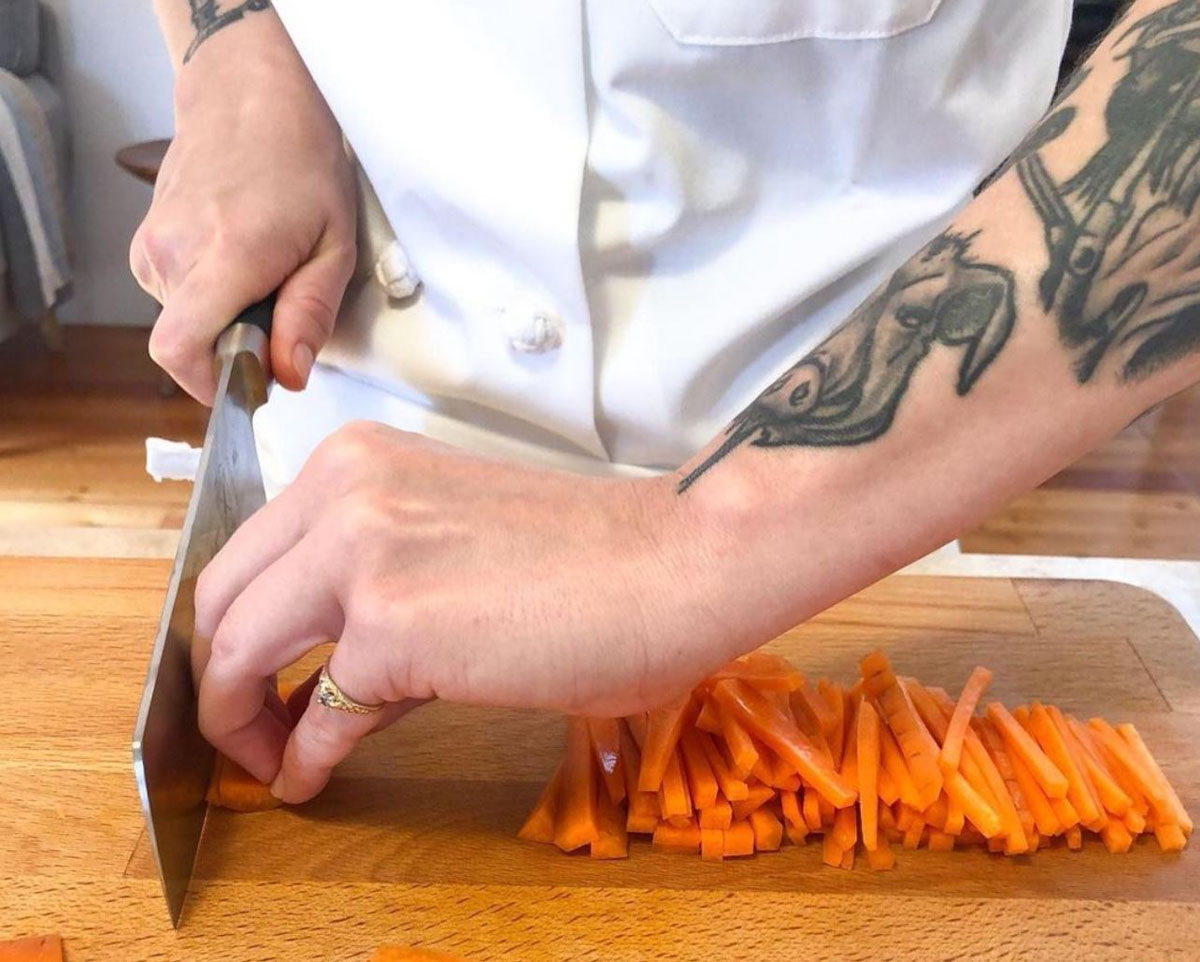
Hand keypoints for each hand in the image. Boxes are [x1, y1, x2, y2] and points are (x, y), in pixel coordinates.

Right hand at [130, 33, 355, 402]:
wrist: (248, 97)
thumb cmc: (301, 163)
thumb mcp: (333, 245)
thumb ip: (310, 314)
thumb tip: (290, 376)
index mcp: (224, 256)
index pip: (179, 349)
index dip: (211, 384)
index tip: (249, 384)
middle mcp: (174, 252)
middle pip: (191, 342)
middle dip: (237, 345)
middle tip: (281, 304)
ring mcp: (151, 244)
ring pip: (185, 319)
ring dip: (225, 315)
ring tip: (263, 269)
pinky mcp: (145, 241)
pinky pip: (177, 295)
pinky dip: (210, 293)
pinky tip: (239, 256)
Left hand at [192, 422, 738, 802]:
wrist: (676, 562)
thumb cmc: (595, 553)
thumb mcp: (454, 541)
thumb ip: (380, 592)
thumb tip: (328, 680)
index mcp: (358, 463)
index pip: (252, 551)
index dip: (236, 625)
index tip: (251, 673)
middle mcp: (344, 494)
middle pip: (223, 601)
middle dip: (220, 676)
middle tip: (243, 724)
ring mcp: (361, 556)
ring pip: (240, 652)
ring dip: (242, 721)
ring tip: (266, 758)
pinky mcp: (392, 630)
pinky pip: (320, 715)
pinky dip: (306, 756)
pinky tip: (310, 776)